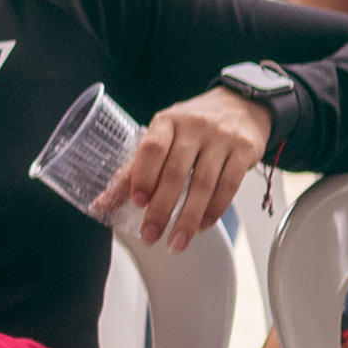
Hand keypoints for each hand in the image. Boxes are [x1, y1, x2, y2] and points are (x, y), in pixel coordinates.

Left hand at [102, 88, 273, 250]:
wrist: (241, 105)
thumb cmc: (193, 125)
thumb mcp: (162, 136)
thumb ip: (134, 169)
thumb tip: (103, 203)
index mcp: (167, 122)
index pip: (152, 148)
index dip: (143, 176)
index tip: (137, 202)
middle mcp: (194, 127)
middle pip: (176, 172)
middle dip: (161, 208)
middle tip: (151, 234)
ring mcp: (222, 139)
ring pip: (204, 184)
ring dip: (188, 218)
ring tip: (176, 242)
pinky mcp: (245, 151)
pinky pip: (229, 186)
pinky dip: (215, 209)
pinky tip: (203, 225)